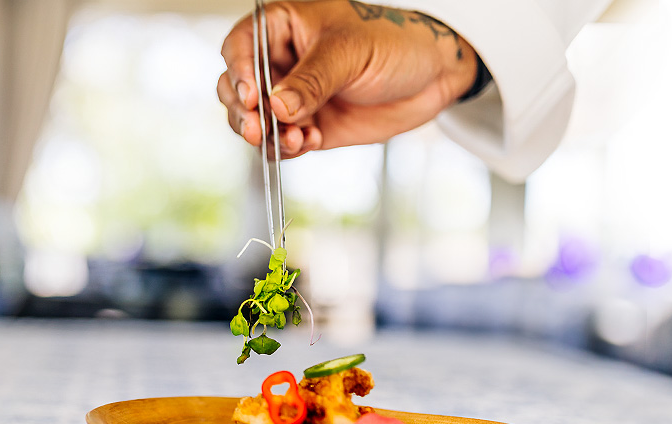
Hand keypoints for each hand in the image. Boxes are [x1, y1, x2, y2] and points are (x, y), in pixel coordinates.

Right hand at [217, 0, 479, 158]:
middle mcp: (280, 62)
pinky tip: (308, 143)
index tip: (252, 97)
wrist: (433, 76)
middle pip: (237, 89)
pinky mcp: (305, 125)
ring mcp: (290, 97)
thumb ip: (312, 80)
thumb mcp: (350, 53)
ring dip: (266, 136)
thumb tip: (276, 107)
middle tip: (260, 129)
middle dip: (244, 113)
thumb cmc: (395, 42)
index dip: (240, 72)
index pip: (241, 47)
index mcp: (282, 27)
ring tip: (296, 140)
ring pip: (253, 121)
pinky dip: (286, 149)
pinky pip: (279, 143)